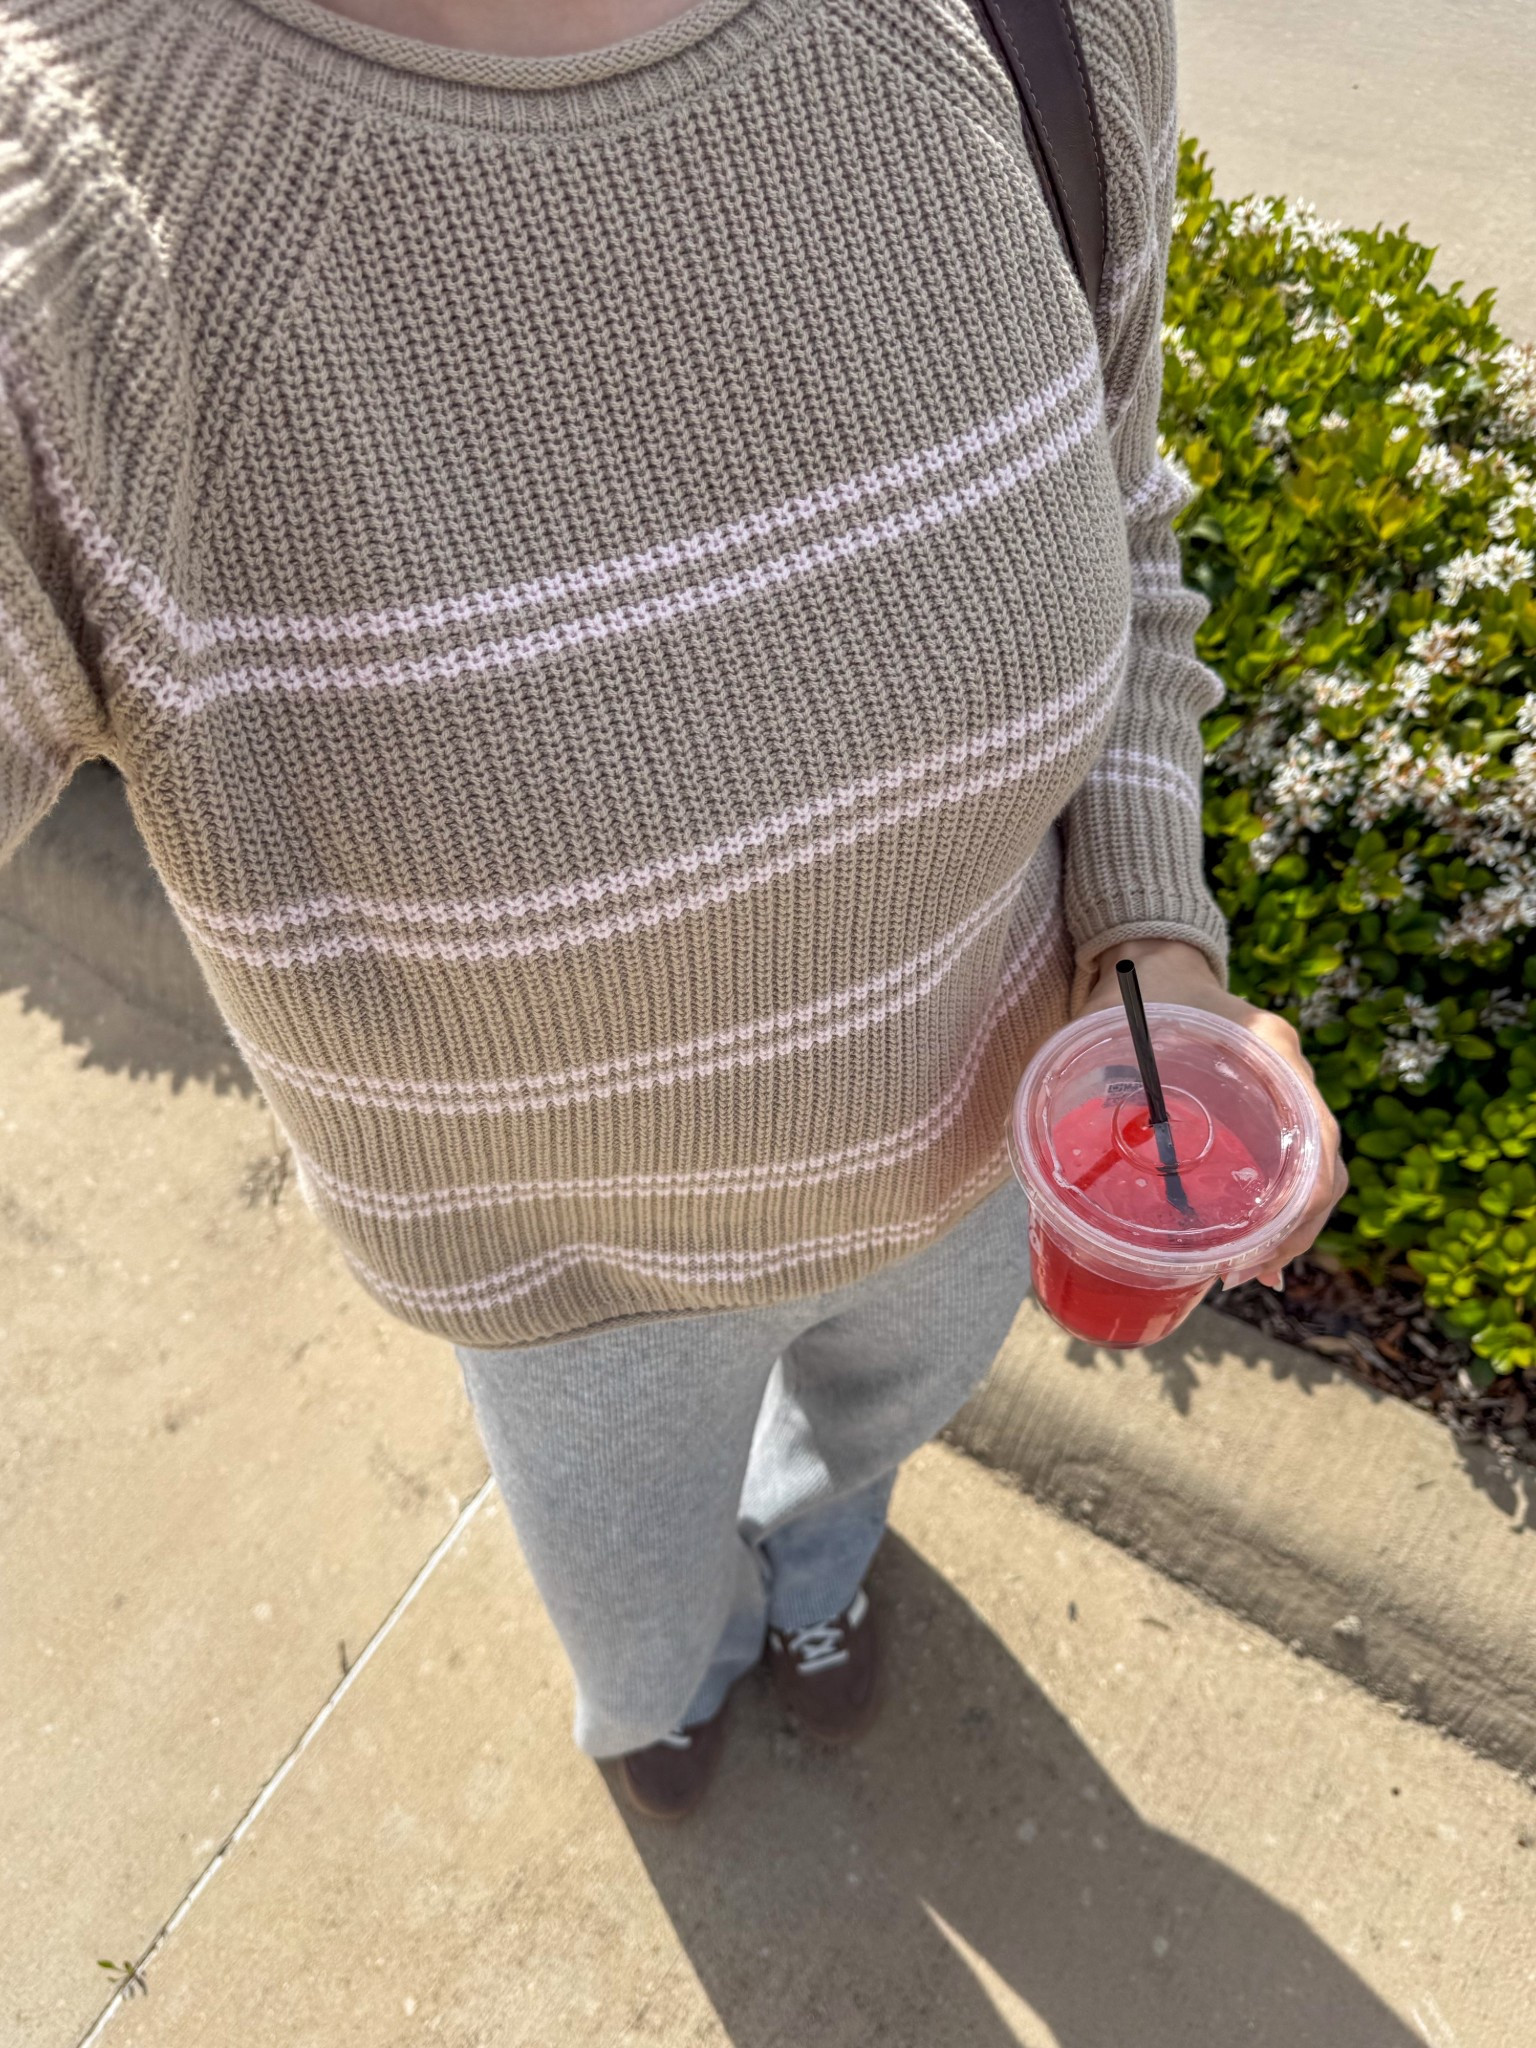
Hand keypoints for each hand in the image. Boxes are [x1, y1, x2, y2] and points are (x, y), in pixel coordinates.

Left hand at [1074, 939, 1347, 1290]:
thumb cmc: (1135, 987)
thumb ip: (1090, 1071)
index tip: (1245, 1254)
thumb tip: (1040, 1146)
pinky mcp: (1261, 1108)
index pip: (1317, 1146)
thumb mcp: (1116, 1026)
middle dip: (1289, 1234)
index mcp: (1271, 1053)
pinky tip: (1249, 1251)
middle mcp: (1289, 1075)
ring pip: (1309, 1174)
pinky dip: (1275, 1210)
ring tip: (1244, 1275)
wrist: (1152, 954)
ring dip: (1287, 1230)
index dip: (1293, 1213)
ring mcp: (1281, 1092)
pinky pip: (1286, 1164)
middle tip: (1236, 1275)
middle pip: (1320, 1172)